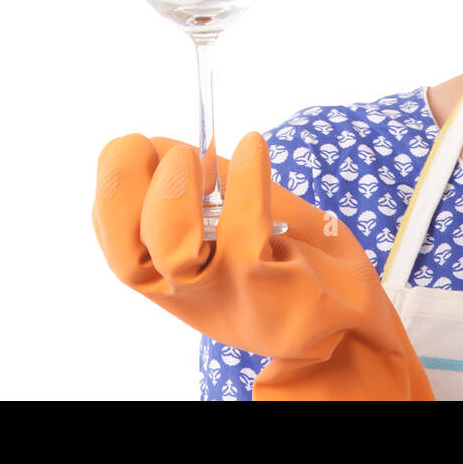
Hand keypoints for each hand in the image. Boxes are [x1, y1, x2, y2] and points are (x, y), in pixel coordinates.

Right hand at [92, 131, 433, 398]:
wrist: (351, 320)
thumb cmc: (290, 264)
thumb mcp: (233, 224)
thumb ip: (198, 188)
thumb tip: (163, 143)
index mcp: (164, 275)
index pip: (111, 233)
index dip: (116, 180)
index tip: (142, 146)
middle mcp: (184, 293)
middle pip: (126, 254)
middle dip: (124, 188)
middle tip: (163, 151)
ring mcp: (226, 294)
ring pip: (172, 250)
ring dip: (174, 191)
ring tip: (192, 157)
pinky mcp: (270, 290)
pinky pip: (246, 230)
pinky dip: (244, 180)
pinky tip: (253, 147)